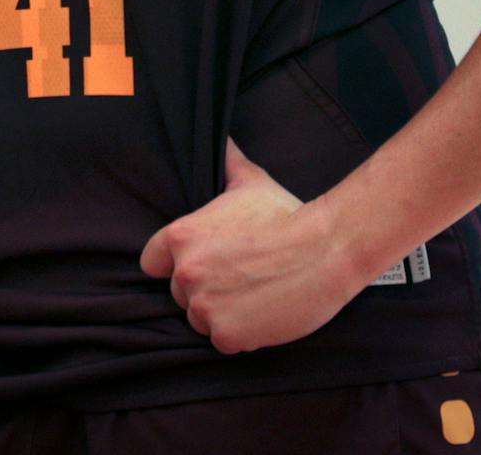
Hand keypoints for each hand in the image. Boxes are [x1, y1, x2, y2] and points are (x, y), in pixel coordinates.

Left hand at [139, 139, 369, 353]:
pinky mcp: (228, 334)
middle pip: (180, 293)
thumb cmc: (287, 213)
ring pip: (200, 319)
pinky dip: (240, 335)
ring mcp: (204, 306)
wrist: (326, 248)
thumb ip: (226, 161)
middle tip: (239, 280)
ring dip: (221, 314)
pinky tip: (261, 315)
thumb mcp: (248, 181)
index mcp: (180, 237)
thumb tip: (221, 138)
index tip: (202, 265)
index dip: (175, 265)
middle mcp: (185, 272)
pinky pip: (222, 342)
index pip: (154, 262)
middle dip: (204, 290)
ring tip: (252, 297)